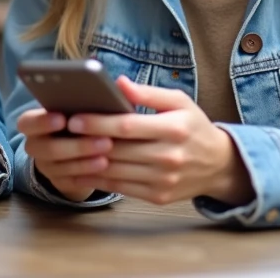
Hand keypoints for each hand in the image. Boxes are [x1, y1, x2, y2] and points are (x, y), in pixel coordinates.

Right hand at [17, 108, 112, 202]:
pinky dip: (89, 173)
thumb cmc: (77, 119)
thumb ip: (81, 100)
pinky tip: (106, 165)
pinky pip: (72, 181)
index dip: (42, 122)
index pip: (27, 123)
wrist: (74, 149)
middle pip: (48, 148)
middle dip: (77, 145)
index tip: (62, 118)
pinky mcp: (60, 182)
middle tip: (105, 139)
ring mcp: (46, 167)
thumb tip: (110, 85)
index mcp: (32, 124)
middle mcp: (35, 146)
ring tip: (109, 150)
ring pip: (61, 167)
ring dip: (87, 160)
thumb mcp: (75, 108)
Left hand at [55, 77, 252, 206]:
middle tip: (60, 134)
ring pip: (116, 171)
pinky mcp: (158, 196)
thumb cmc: (193, 127)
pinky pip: (121, 188)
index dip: (98, 123)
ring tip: (65, 150)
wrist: (219, 165)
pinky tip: (82, 168)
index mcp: (173, 129)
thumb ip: (148, 93)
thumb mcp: (179, 102)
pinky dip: (99, 179)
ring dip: (87, 162)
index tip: (74, 118)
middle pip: (117, 150)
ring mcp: (163, 179)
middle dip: (86, 142)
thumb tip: (118, 83)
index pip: (127, 126)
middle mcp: (169, 156)